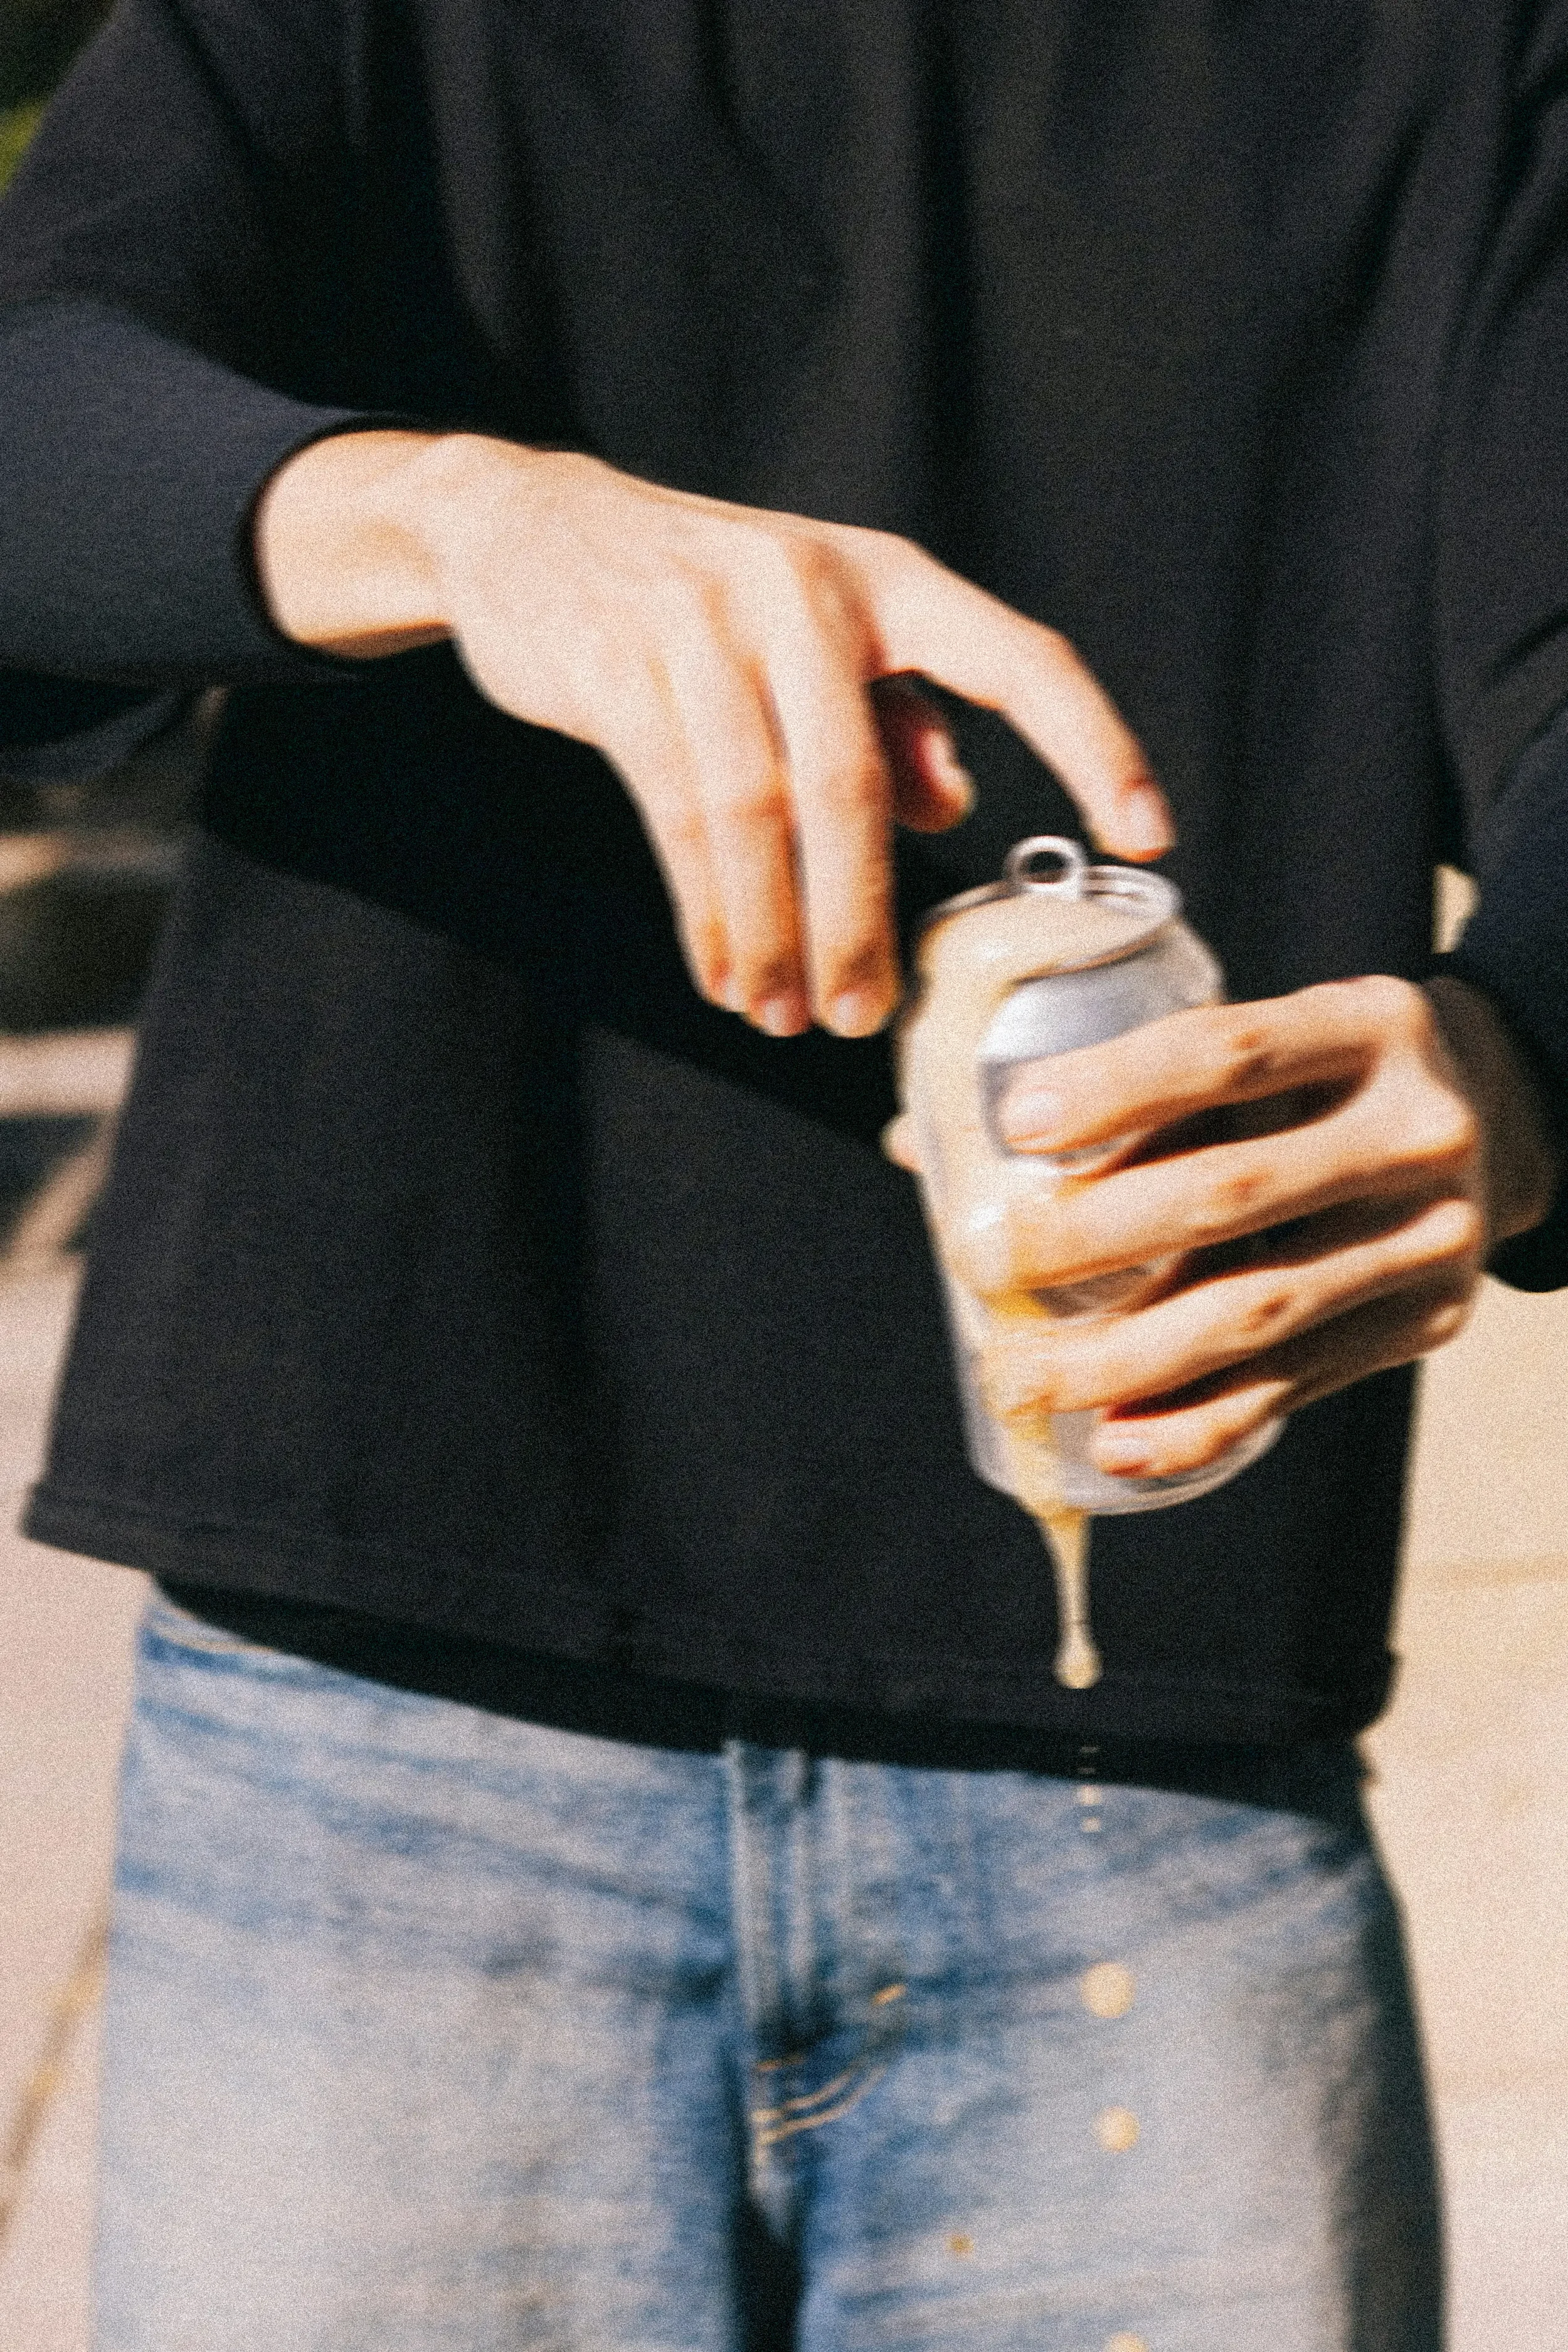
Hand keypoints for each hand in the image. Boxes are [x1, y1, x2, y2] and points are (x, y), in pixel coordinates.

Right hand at [254, 431, 1169, 1036]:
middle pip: (854, 784)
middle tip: (869, 1018)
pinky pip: (676, 817)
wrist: (531, 526)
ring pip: (758, 814)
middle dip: (863, 919)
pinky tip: (724, 974)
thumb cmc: (705, 597)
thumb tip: (956, 808)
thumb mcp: (819, 627)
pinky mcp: (620, 669)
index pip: (1018, 656)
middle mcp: (803, 590)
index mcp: (886, 577)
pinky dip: (708, 912)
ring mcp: (703, 625)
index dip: (1092, 743)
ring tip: (788, 1018)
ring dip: (776, 935)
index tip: (1150, 838)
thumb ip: (896, 714)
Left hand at [887, 973, 1560, 1476]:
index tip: (1017, 1127)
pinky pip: (1295, 1384)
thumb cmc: (1321, 1075)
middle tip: (983, 1261)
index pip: (1227, 1055)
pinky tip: (1115, 1444)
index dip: (1117, 1089)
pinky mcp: (1426, 1320)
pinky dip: (1199, 1424)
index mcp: (1369, 1023)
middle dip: (1087, 1236)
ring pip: (1254, 1308)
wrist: (1501, 1117)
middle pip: (1229, 1191)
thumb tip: (919, 1147)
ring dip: (1121, 1357)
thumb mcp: (1272, 1037)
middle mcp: (1415, 1127)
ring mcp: (1431, 1233)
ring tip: (1018, 1378)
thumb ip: (1135, 1076)